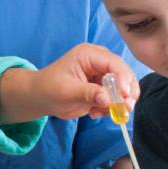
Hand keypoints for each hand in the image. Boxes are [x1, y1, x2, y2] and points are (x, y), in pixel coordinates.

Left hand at [0, 43, 140, 121]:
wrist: (40, 98)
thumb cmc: (49, 88)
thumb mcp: (67, 91)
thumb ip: (88, 94)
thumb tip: (107, 99)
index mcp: (90, 55)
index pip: (114, 63)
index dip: (123, 79)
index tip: (124, 96)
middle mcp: (100, 62)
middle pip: (124, 75)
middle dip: (127, 92)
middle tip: (125, 108)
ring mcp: (103, 76)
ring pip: (123, 88)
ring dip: (118, 103)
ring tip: (100, 112)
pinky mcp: (103, 89)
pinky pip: (115, 99)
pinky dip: (110, 108)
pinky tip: (94, 113)